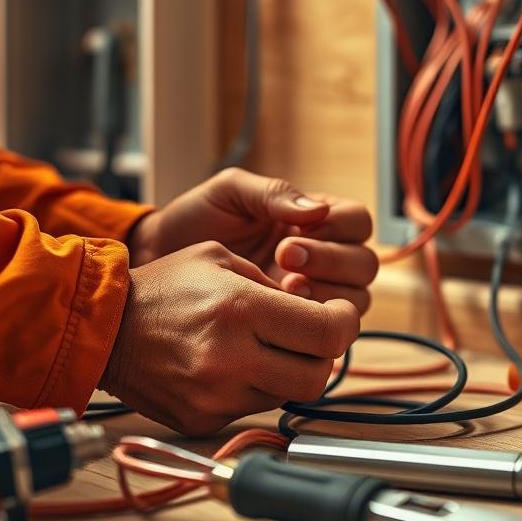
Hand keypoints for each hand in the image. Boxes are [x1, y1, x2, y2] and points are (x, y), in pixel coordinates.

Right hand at [101, 241, 359, 435]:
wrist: (103, 327)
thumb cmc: (163, 286)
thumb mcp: (220, 258)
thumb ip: (273, 283)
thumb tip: (315, 309)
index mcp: (240, 308)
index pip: (328, 333)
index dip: (345, 323)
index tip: (339, 315)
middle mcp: (230, 357)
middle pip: (318, 375)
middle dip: (324, 354)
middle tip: (312, 337)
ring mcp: (215, 395)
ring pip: (288, 395)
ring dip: (289, 372)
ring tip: (265, 347)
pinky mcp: (203, 420)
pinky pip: (252, 409)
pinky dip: (255, 388)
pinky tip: (233, 366)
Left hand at [127, 168, 378, 312]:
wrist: (158, 261)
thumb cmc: (195, 220)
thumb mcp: (230, 193)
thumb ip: (272, 193)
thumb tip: (318, 210)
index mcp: (314, 218)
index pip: (357, 222)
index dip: (337, 232)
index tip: (291, 238)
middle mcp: (322, 254)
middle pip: (363, 264)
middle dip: (331, 263)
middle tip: (284, 261)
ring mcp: (312, 290)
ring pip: (354, 297)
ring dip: (325, 295)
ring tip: (282, 289)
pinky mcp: (294, 322)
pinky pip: (324, 327)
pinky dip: (309, 322)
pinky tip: (276, 315)